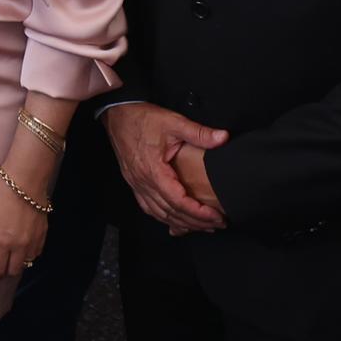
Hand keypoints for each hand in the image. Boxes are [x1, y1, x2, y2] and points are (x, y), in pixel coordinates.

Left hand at [0, 131, 60, 281]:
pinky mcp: (43, 233)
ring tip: (5, 259)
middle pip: (12, 271)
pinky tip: (19, 249)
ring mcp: (34, 240)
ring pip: (25, 264)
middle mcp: (20, 245)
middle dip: (0, 273)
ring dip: (14, 265)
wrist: (26, 177)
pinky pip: (35, 254)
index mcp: (2, 241)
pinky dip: (26, 256)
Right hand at [104, 101, 228, 232]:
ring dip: (181, 223)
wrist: (117, 114)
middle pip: (170, 212)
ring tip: (201, 226)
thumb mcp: (174, 122)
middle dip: (195, 222)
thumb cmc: (142, 119)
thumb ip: (199, 132)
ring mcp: (137, 184)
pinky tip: (174, 220)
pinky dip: (164, 217)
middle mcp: (143, 182)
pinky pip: (149, 207)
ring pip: (159, 213)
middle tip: (216, 225)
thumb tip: (223, 137)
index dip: (198, 212)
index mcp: (153, 170)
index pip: (178, 201)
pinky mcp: (135, 183)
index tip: (215, 217)